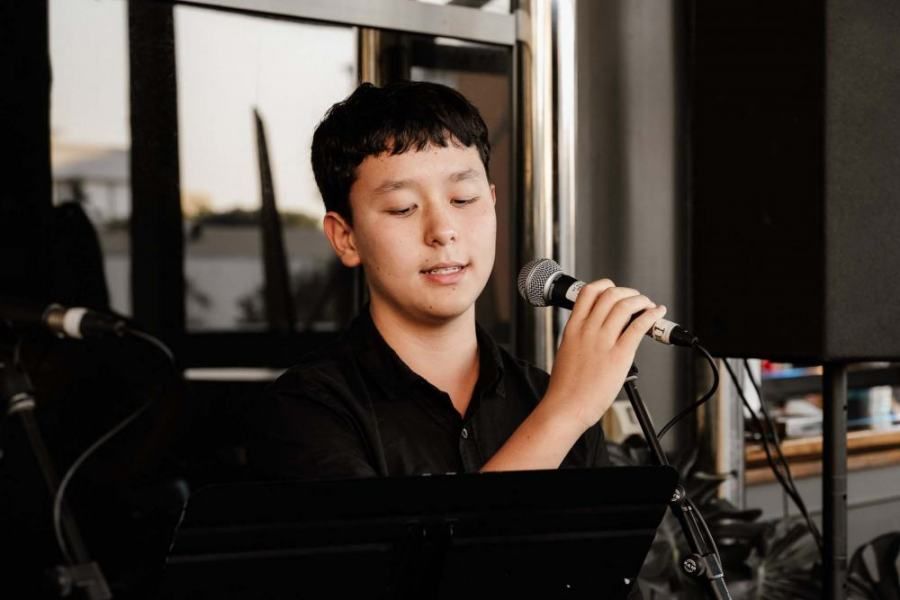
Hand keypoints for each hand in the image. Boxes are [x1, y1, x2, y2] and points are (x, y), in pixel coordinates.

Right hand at [541, 280, 666, 432]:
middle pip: (610, 294)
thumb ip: (580, 338)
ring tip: (648, 306)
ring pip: (625, 306)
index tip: (615, 290)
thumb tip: (595, 332)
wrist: (566, 407)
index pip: (588, 292)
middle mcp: (588, 331)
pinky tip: (657, 314)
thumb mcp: (566, 352)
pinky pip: (638, 327)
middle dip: (628, 292)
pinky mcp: (619, 355)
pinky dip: (652, 316)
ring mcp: (603, 342)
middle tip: (636, 299)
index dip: (605, 285)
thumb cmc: (565, 388)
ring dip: (641, 301)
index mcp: (573, 328)